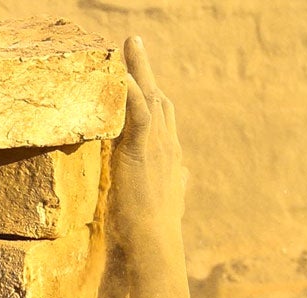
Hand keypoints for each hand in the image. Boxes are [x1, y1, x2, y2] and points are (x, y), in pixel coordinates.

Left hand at [111, 37, 185, 252]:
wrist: (154, 246)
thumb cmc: (155, 232)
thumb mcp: (169, 201)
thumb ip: (176, 184)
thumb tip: (185, 178)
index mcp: (170, 157)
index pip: (163, 117)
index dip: (153, 94)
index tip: (143, 76)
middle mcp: (167, 145)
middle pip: (158, 98)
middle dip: (145, 69)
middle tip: (133, 43)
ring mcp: (157, 146)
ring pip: (150, 96)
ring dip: (139, 67)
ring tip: (129, 43)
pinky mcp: (142, 152)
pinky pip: (138, 113)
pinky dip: (130, 92)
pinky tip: (121, 73)